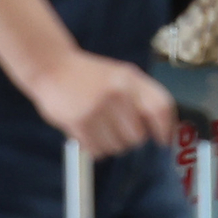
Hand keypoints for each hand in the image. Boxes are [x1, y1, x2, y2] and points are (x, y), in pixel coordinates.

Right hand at [20, 50, 179, 157]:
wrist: (51, 67)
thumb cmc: (90, 75)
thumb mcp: (121, 75)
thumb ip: (143, 96)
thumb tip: (164, 127)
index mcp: (130, 79)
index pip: (161, 108)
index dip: (165, 128)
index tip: (164, 140)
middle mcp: (116, 93)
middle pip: (139, 135)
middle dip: (132, 139)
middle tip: (121, 131)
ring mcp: (97, 109)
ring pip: (118, 147)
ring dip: (113, 145)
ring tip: (102, 129)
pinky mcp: (78, 123)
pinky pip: (98, 150)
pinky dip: (97, 148)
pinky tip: (90, 134)